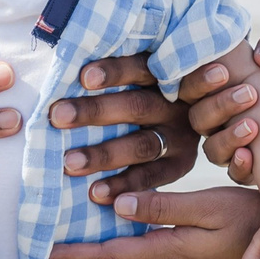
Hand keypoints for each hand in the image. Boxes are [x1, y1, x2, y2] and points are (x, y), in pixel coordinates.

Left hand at [50, 54, 199, 203]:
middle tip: (58, 116)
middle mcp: (176, 104)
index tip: (84, 77)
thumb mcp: (144, 77)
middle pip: (136, 106)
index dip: (113, 71)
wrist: (201, 123)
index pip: (139, 67)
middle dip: (95, 111)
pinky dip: (122, 185)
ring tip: (69, 163)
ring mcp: (180, 136)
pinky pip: (151, 178)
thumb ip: (118, 73)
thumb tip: (68, 66)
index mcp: (165, 75)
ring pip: (141, 145)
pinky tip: (95, 192)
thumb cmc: (147, 95)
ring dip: (103, 154)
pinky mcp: (181, 165)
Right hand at [182, 34, 259, 186]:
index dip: (199, 81)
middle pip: (198, 118)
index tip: (223, 72)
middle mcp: (220, 118)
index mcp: (218, 88)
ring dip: (228, 138)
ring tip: (253, 125)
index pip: (192, 87)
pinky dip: (239, 165)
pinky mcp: (252, 166)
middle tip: (249, 93)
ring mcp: (233, 143)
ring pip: (213, 148)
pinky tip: (250, 155)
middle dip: (218, 106)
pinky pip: (235, 172)